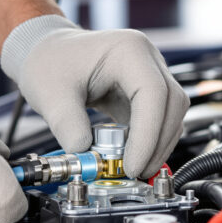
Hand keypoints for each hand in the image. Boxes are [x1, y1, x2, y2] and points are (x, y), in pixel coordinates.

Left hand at [0, 15, 188, 178]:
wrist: (49, 52)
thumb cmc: (50, 61)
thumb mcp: (50, 94)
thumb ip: (67, 125)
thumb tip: (85, 156)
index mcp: (128, 50)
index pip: (153, 94)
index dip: (148, 135)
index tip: (132, 165)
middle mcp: (146, 59)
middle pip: (172, 104)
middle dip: (157, 144)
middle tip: (136, 173)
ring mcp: (149, 74)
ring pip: (171, 113)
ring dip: (157, 145)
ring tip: (133, 169)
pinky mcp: (144, 92)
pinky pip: (159, 119)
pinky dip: (150, 141)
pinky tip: (132, 157)